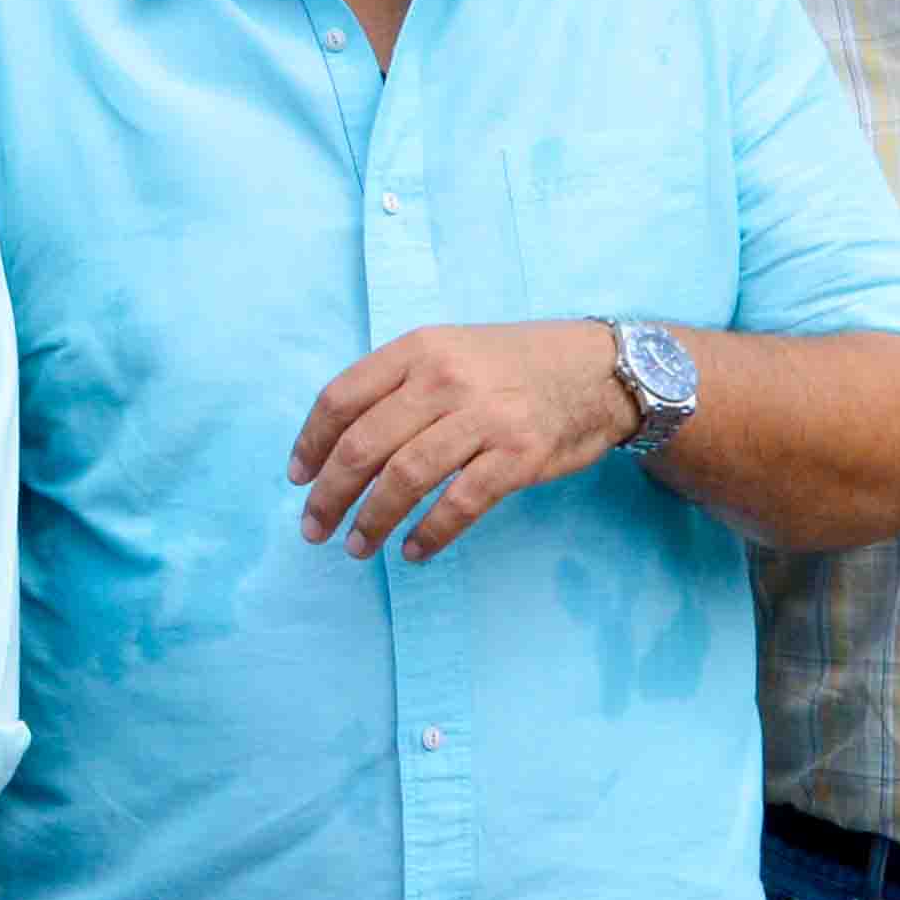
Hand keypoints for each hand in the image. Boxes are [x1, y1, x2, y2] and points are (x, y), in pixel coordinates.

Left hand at [293, 321, 635, 559]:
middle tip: (314, 528)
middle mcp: (444, 379)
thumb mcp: (449, 350)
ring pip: (405, 477)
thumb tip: (339, 442)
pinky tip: (413, 550)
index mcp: (418, 349)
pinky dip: (430, 533)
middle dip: (330, 494)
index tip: (298, 478)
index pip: (341, 398)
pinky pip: (460, 503)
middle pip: (364, 445)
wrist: (601, 370)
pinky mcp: (519, 455)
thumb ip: (398, 384)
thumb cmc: (513, 366)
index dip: (311, 443)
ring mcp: (483, 417)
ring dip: (372, 520)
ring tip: (357, 547)